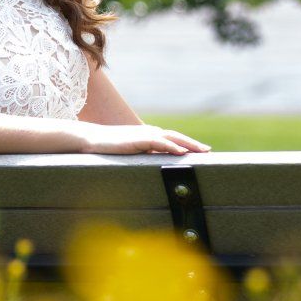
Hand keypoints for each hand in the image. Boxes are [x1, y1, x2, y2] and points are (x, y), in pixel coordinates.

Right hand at [74, 123, 209, 155]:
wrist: (92, 139)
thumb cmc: (109, 148)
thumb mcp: (130, 154)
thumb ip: (143, 156)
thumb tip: (154, 167)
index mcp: (149, 137)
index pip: (173, 139)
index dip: (187, 144)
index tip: (201, 152)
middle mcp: (150, 133)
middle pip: (177, 137)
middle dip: (193, 144)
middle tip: (208, 151)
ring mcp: (145, 135)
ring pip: (172, 138)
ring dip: (188, 144)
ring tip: (202, 151)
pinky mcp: (139, 139)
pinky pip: (159, 142)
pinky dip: (171, 146)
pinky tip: (181, 152)